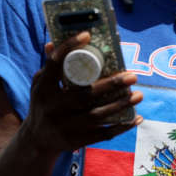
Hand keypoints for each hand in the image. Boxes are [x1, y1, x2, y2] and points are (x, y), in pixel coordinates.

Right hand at [20, 33, 141, 153]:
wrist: (37, 140)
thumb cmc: (44, 105)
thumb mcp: (40, 86)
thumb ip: (49, 68)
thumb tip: (54, 42)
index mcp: (43, 88)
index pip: (54, 64)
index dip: (68, 47)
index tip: (86, 35)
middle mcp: (53, 107)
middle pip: (85, 95)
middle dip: (112, 85)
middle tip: (132, 76)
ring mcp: (65, 126)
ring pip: (97, 115)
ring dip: (120, 105)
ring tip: (138, 95)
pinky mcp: (76, 140)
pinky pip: (103, 134)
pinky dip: (121, 127)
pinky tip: (137, 118)